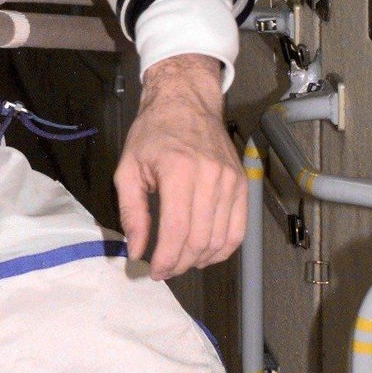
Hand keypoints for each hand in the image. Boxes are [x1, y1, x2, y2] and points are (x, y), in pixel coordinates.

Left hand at [113, 53, 244, 279]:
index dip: (165, 258)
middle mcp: (210, 176)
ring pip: (221, 239)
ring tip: (181, 263)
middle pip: (200, 239)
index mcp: (178, 170)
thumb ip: (132, 212)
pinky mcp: (243, 184)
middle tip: (164, 270)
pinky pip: (239, 229)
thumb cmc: (153, 133)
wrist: (186, 102)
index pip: (177, 230)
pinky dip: (223, 249)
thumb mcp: (128, 167)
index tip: (153, 271)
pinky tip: (205, 254)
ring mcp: (231, 181)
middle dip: (181, 264)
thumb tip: (137, 251)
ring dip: (201, 260)